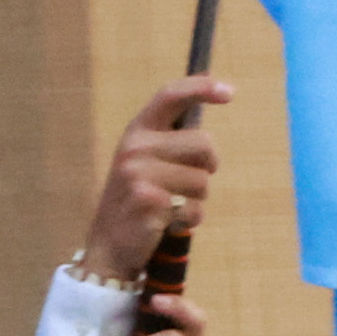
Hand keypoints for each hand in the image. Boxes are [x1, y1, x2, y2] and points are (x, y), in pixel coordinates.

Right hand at [79, 75, 230, 284]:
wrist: (108, 246)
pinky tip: (167, 223)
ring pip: (202, 181)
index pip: (170, 96)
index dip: (201, 89)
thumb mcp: (145, 160)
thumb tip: (215, 93)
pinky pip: (193, 208)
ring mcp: (139, 175)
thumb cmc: (137, 200)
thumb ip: (172, 136)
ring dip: (196, 199)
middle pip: (203, 144)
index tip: (229, 93)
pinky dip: (188, 220)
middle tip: (187, 184)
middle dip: (207, 167)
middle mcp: (136, 148)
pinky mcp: (149, 203)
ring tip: (171, 206)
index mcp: (137, 132)